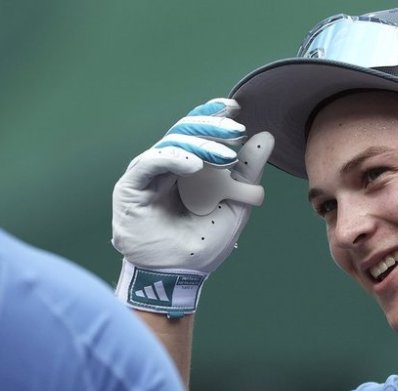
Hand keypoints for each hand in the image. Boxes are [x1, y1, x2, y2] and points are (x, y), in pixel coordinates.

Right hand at [111, 98, 273, 315]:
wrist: (180, 275)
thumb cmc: (204, 244)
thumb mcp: (235, 204)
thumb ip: (248, 172)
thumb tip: (266, 137)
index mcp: (188, 169)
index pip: (198, 133)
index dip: (213, 117)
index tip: (235, 108)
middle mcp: (166, 167)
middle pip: (185, 132)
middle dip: (211, 127)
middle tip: (235, 129)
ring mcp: (148, 175)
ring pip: (171, 143)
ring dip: (200, 144)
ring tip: (225, 156)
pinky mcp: (131, 186)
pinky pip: (151, 162)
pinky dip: (174, 158)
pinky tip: (195, 165)